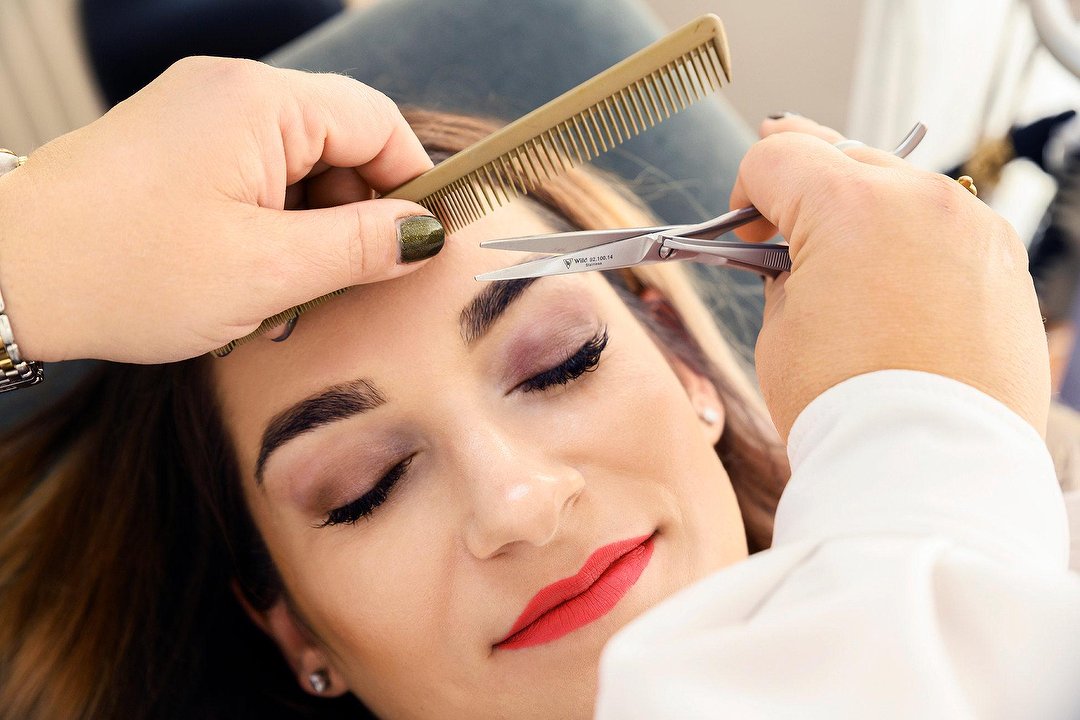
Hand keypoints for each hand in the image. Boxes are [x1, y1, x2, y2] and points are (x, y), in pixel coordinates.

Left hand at [0, 57, 441, 362]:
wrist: (4, 276)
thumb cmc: (124, 270)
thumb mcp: (266, 270)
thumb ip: (360, 247)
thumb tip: (424, 235)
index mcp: (258, 102)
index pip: (377, 122)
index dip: (413, 183)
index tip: (424, 245)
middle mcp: (229, 90)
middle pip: (340, 136)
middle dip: (361, 207)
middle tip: (358, 278)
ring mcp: (198, 112)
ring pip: (300, 157)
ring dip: (317, 219)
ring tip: (297, 283)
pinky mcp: (178, 143)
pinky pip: (258, 169)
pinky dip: (277, 216)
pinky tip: (261, 267)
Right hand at [732, 115, 1048, 438]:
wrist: (928, 467)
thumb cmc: (849, 408)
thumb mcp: (780, 329)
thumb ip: (784, 271)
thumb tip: (796, 257)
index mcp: (849, 205)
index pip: (776, 157)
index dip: (745, 191)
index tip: (746, 227)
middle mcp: (919, 198)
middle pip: (841, 155)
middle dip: (804, 190)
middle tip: (782, 232)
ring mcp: (971, 225)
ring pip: (900, 185)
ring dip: (862, 210)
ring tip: (842, 264)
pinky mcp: (1004, 261)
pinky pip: (945, 225)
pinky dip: (911, 240)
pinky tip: (892, 286)